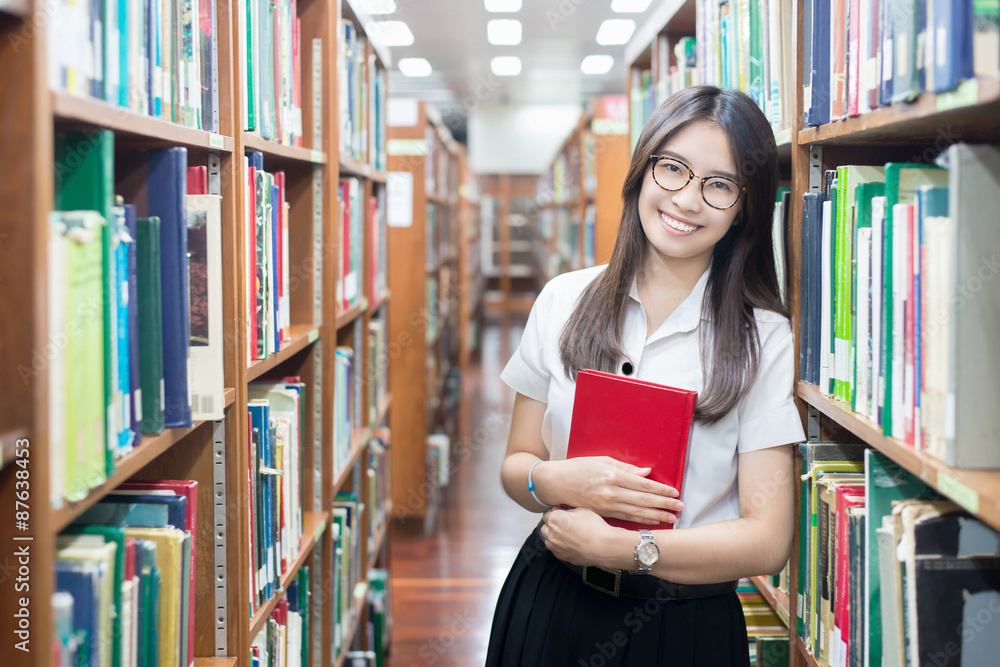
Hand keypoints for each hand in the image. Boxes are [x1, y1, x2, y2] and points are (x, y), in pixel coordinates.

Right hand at [538, 456, 682, 525]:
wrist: (556, 483)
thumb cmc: (578, 468)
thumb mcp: (601, 461)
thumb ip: (625, 468)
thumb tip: (646, 473)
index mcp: (612, 476)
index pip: (643, 485)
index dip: (661, 490)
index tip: (675, 492)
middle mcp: (611, 492)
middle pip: (643, 500)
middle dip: (664, 504)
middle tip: (680, 508)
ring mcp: (606, 505)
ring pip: (636, 513)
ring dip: (656, 515)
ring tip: (671, 518)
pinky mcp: (602, 513)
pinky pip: (626, 518)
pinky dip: (640, 520)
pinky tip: (652, 522)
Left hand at [540, 507, 618, 566]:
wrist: (603, 547)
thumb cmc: (595, 527)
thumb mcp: (582, 510)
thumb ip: (569, 510)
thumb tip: (565, 511)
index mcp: (555, 519)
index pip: (547, 513)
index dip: (555, 512)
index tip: (561, 512)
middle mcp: (552, 534)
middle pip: (545, 527)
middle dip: (551, 524)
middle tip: (563, 523)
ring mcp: (556, 547)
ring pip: (548, 540)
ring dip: (553, 536)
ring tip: (566, 534)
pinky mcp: (563, 557)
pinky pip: (556, 550)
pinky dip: (560, 547)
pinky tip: (570, 543)